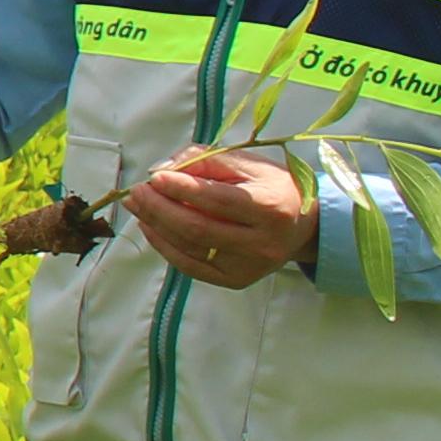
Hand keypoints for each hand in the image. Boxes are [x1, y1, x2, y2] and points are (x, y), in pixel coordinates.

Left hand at [124, 148, 319, 288]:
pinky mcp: (235, 280)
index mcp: (270, 208)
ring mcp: (248, 266)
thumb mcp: (248, 164)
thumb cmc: (272, 187)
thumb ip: (207, 160)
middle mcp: (262, 242)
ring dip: (156, 226)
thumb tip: (162, 168)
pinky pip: (191, 266)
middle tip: (137, 191)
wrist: (303, 226)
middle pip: (199, 228)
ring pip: (190, 248)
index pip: (219, 200)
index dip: (182, 188)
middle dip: (160, 208)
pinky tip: (151, 227)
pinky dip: (164, 246)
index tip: (155, 176)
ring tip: (138, 205)